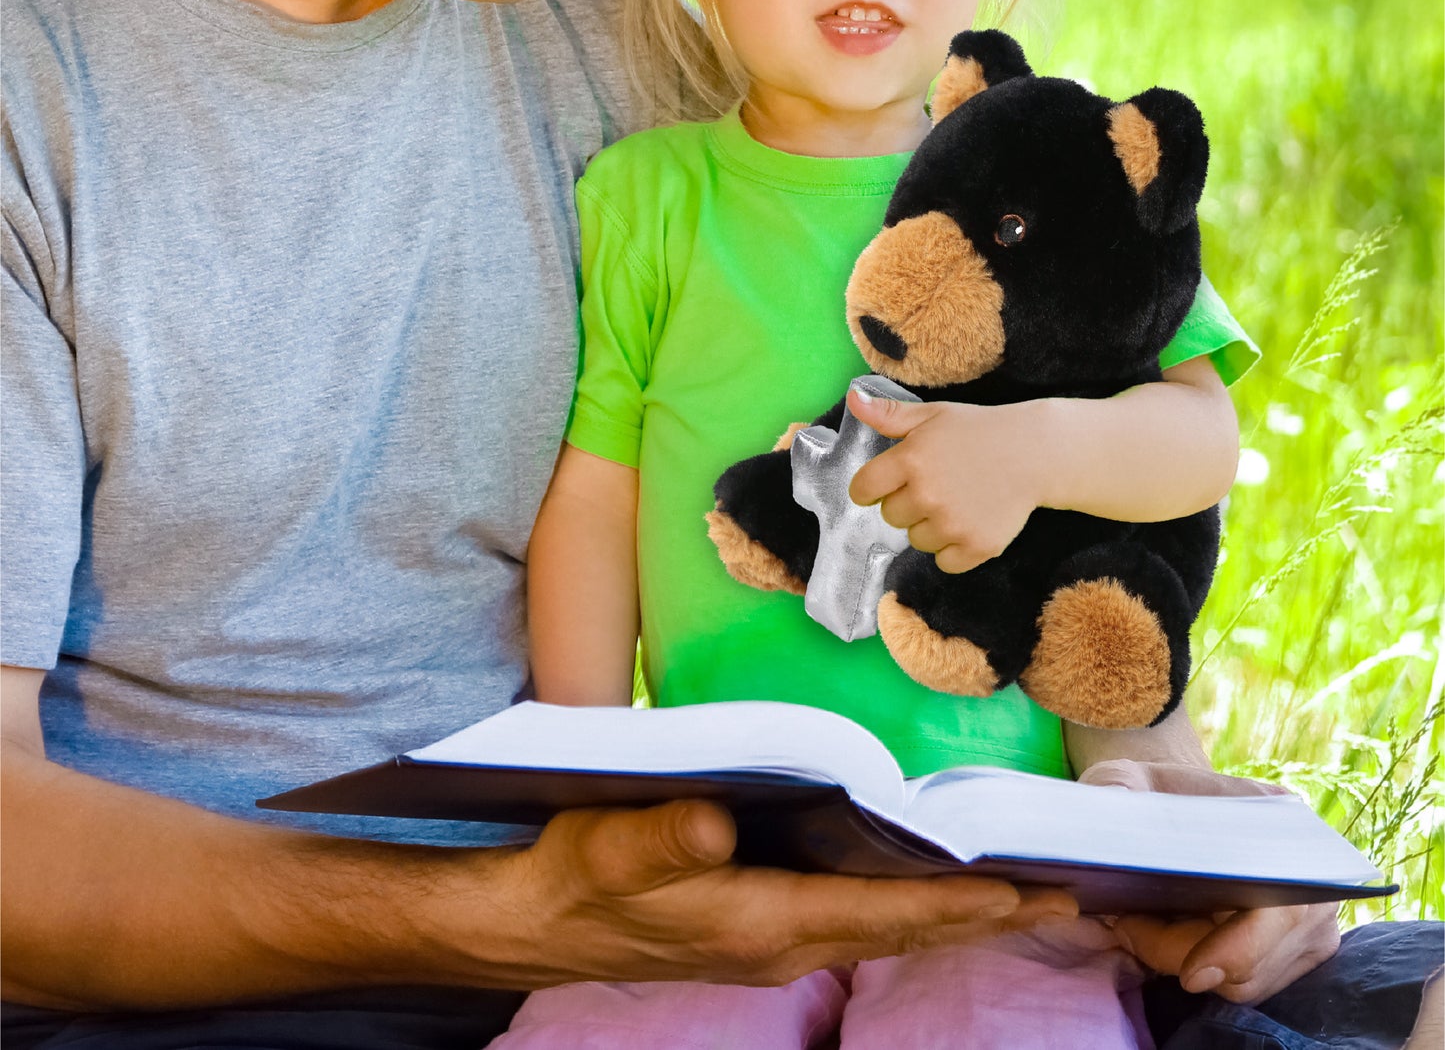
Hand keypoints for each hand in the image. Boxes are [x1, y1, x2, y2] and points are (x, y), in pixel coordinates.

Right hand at [469, 798, 1077, 987]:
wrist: (533, 920)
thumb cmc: (577, 875)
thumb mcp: (610, 849)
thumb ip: (664, 839)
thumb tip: (718, 828)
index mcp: (762, 923)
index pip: (885, 915)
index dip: (961, 903)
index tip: (1032, 891)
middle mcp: (781, 941)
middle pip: (905, 930)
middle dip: (984, 913)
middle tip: (1065, 892)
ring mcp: (772, 938)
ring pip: (885, 927)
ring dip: (952, 911)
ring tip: (1018, 888)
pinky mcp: (758, 925)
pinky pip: (857, 918)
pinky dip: (907, 904)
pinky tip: (924, 881)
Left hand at [846, 387, 1044, 572]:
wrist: (1034, 452)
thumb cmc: (978, 430)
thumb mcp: (932, 415)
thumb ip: (888, 414)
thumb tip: (852, 399)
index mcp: (910, 459)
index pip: (863, 489)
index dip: (870, 489)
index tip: (885, 486)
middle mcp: (926, 494)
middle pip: (891, 516)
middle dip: (907, 503)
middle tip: (936, 485)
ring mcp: (952, 524)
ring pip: (917, 540)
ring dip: (930, 526)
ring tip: (957, 501)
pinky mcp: (976, 547)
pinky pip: (945, 562)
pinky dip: (954, 550)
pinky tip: (969, 522)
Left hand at [1078, 758, 1340, 1003]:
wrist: (1183, 802)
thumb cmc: (1155, 790)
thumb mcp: (1124, 777)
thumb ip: (1116, 785)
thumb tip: (1117, 804)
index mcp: (1284, 825)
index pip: (1282, 909)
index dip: (1242, 949)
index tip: (1191, 973)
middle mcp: (1314, 878)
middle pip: (1259, 958)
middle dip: (1183, 954)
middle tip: (1125, 927)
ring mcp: (1311, 920)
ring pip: (1249, 980)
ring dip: (1187, 961)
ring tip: (1138, 922)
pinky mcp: (1295, 950)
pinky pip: (1246, 982)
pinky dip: (1201, 966)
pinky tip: (1166, 931)